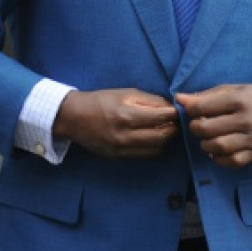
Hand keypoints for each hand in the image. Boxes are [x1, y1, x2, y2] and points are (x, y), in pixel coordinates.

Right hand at [53, 89, 178, 158]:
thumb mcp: (125, 93)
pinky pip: (145, 155)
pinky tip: (153, 138)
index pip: (160, 117)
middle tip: (175, 122)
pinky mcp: (118, 157)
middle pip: (161, 137)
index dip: (174, 114)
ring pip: (156, 149)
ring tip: (165, 130)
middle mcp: (124, 135)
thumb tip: (170, 108)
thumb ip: (149, 100)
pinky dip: (154, 147)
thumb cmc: (101, 101)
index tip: (178, 110)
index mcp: (125, 115)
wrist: (74, 118)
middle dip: (173, 129)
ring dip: (165, 140)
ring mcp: (121, 148)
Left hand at [176, 84, 251, 168]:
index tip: (193, 111)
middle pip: (207, 129)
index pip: (202, 107)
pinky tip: (217, 151)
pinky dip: (219, 159)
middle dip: (196, 128)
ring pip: (217, 147)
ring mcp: (251, 138)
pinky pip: (231, 161)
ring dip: (205, 144)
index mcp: (238, 99)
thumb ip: (206, 95)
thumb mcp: (233, 90)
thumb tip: (179, 98)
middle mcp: (245, 120)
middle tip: (199, 126)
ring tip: (208, 138)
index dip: (190, 110)